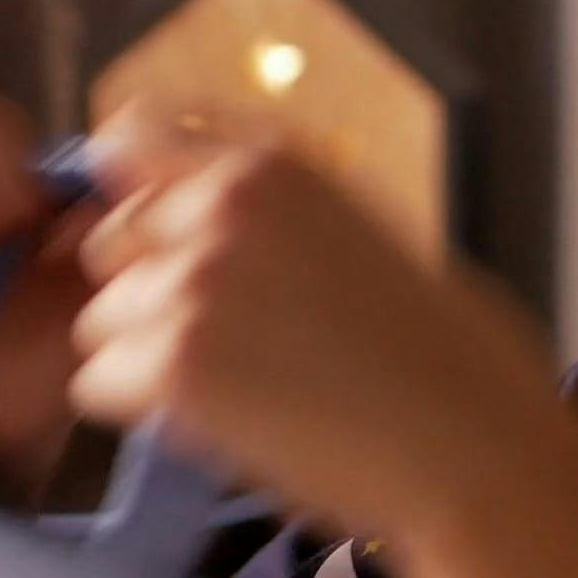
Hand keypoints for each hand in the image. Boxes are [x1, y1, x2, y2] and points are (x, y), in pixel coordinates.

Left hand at [68, 105, 550, 536]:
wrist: (477, 445)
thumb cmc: (454, 356)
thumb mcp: (370, 232)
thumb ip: (274, 215)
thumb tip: (189, 218)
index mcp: (279, 162)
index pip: (135, 132)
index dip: (135, 187)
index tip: (157, 229)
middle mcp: (224, 202)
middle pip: (109, 236)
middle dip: (145, 286)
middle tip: (230, 337)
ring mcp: (192, 280)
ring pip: (102, 320)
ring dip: (149, 358)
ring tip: (250, 386)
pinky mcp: (172, 363)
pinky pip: (100, 385)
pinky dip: (150, 414)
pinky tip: (236, 420)